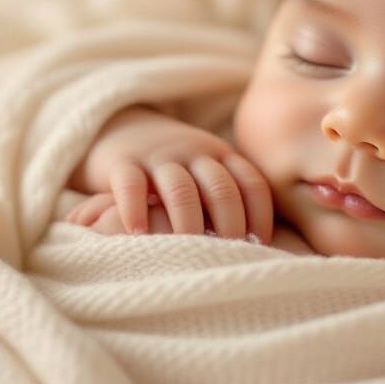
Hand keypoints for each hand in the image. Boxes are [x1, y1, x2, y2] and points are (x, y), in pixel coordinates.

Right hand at [66, 105, 273, 241]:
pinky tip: (138, 233)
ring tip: (188, 253)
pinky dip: (135, 209)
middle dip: (229, 224)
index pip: (251, 183)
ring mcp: (159, 156)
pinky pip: (131, 185)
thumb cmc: (175, 168)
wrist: (123, 128)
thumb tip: (255, 245)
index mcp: (222, 156)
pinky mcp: (124, 162)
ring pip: (180, 189)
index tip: (260, 245)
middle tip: (228, 255)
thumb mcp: (206, 171)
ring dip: (188, 223)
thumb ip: (227, 197)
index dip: (260, 215)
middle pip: (220, 188)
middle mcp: (195, 153)